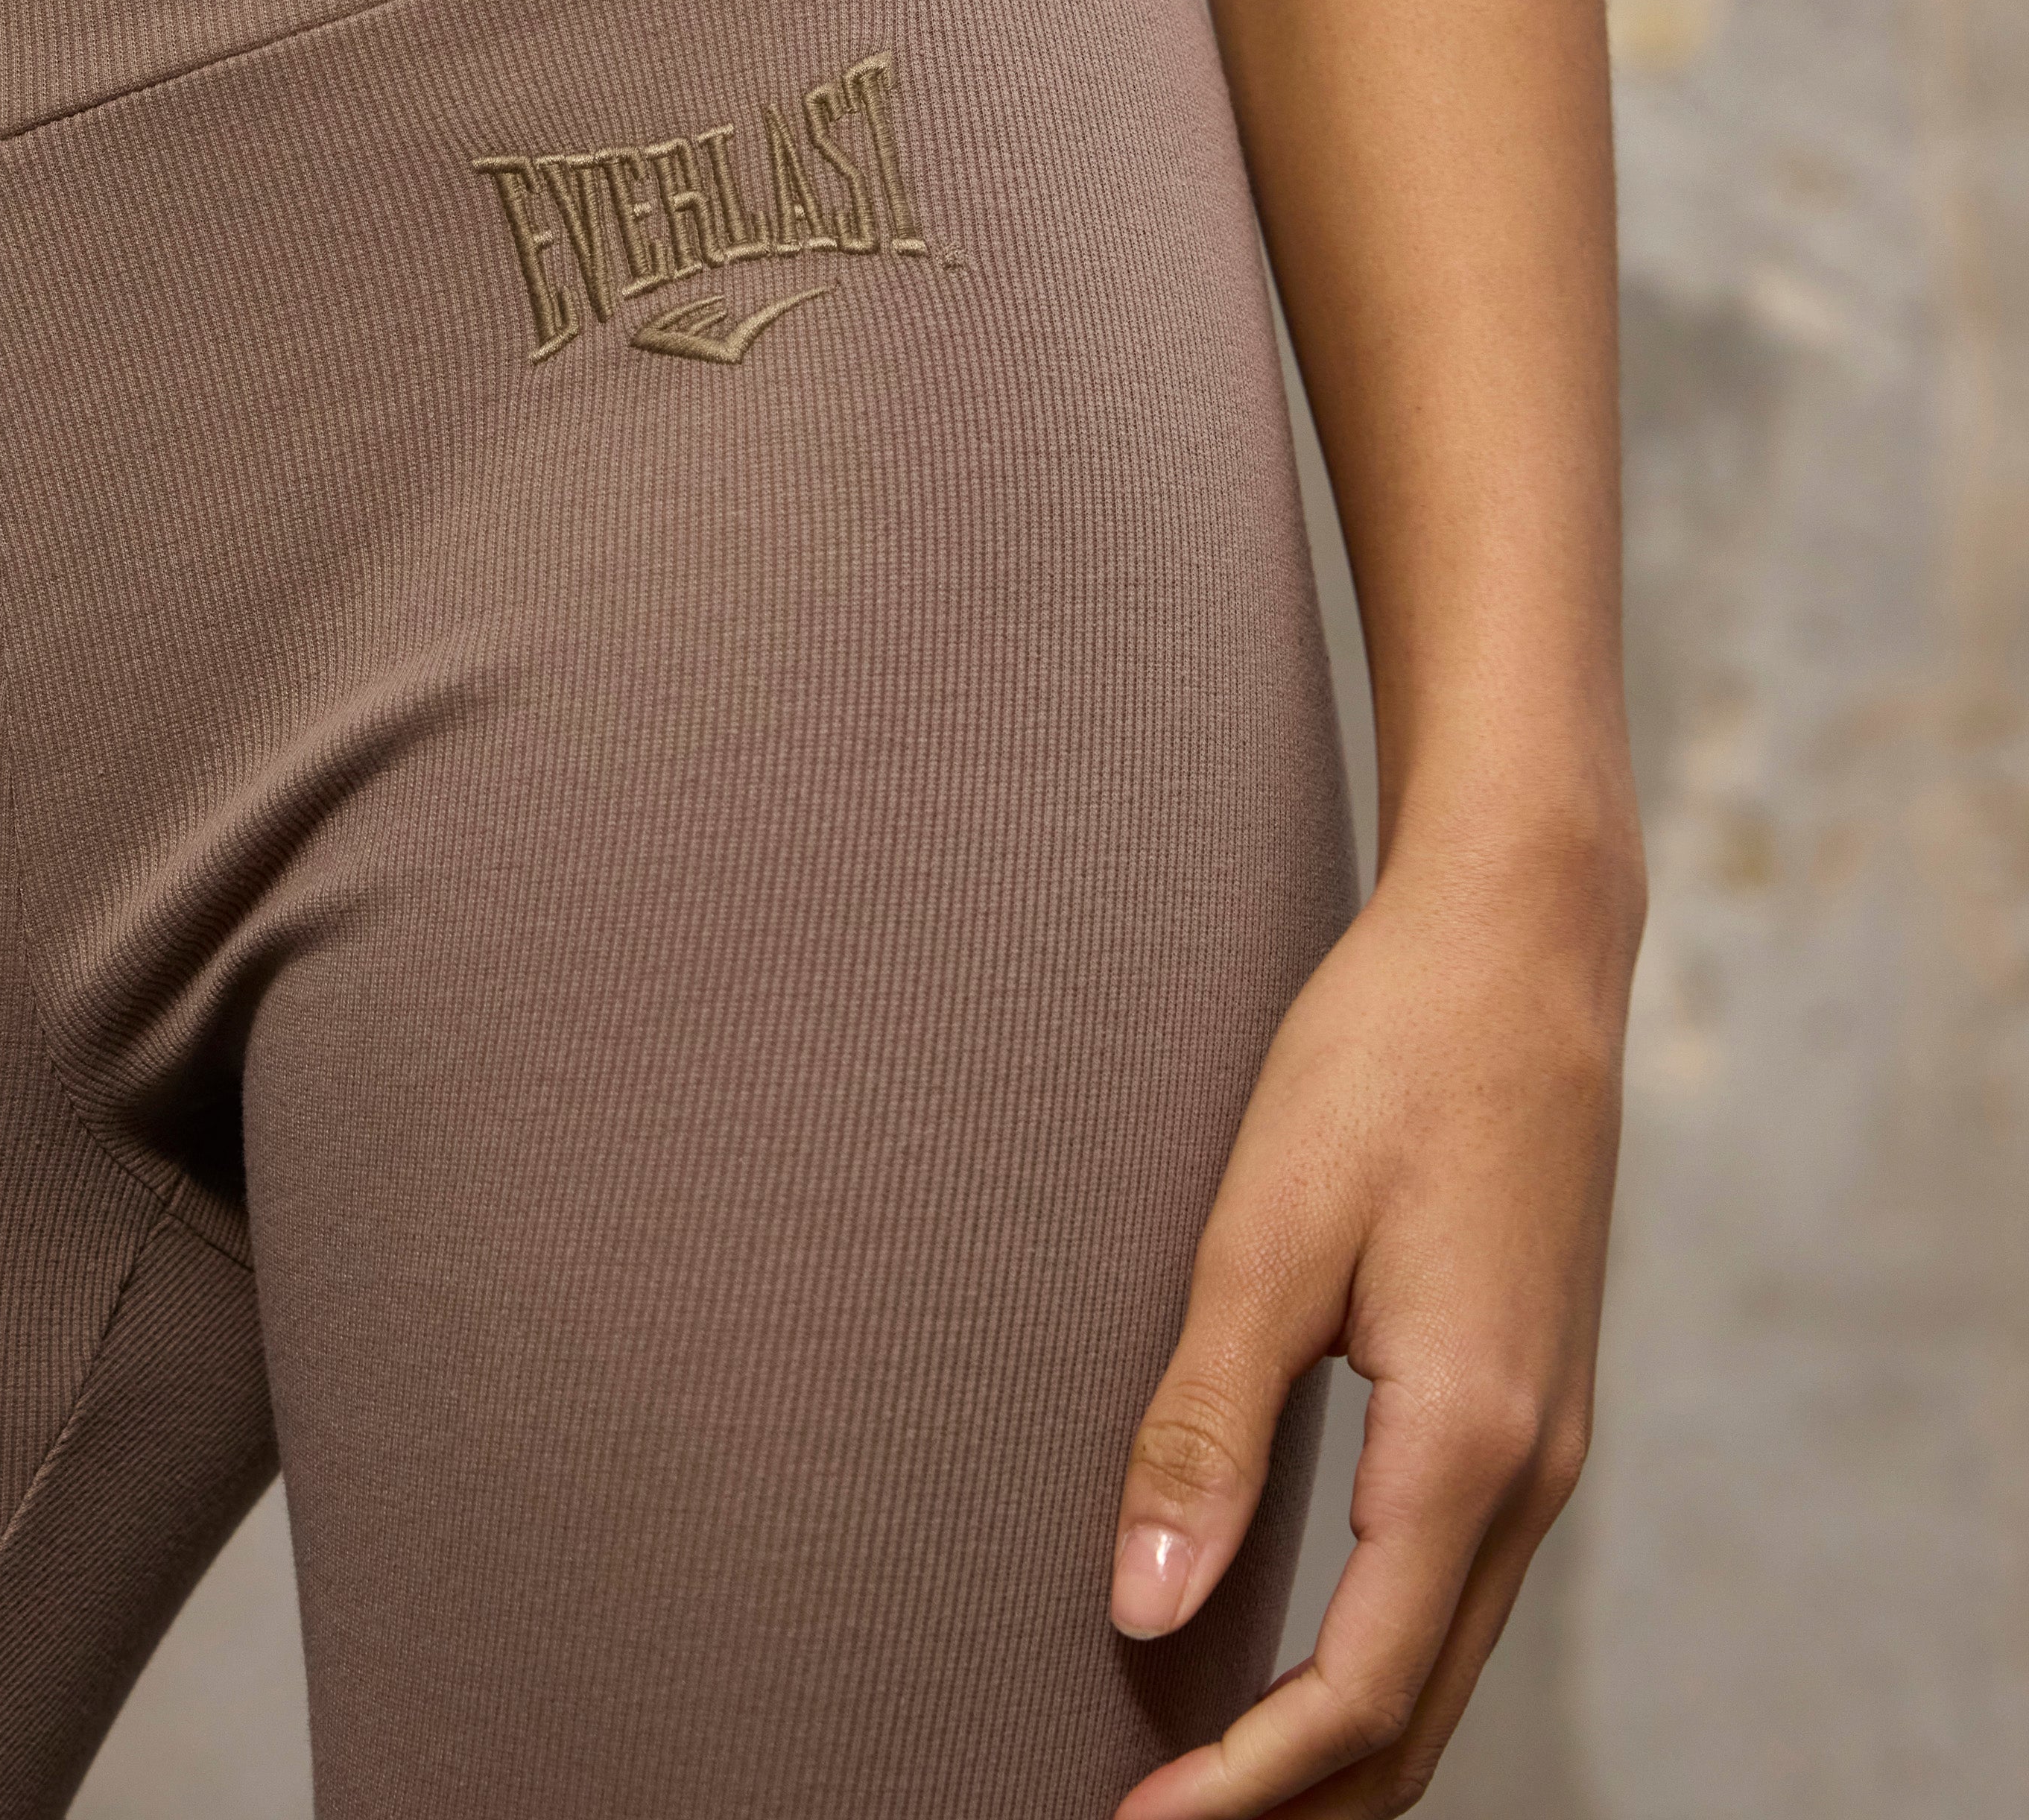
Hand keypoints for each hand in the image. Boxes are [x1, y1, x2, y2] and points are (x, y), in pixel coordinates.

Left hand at [1107, 816, 1639, 1817]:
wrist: (1514, 950)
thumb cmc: (1384, 1062)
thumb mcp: (1268, 1232)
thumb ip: (1206, 1423)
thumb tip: (1142, 1605)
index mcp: (1468, 1442)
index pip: (1362, 1693)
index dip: (1248, 1788)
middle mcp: (1529, 1467)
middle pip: (1420, 1710)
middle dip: (1299, 1803)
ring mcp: (1541, 1438)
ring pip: (1444, 1655)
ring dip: (1338, 1746)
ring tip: (1213, 1784)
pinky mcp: (1521, 1396)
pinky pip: (1453, 1582)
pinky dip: (1378, 1658)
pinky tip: (1299, 1659)